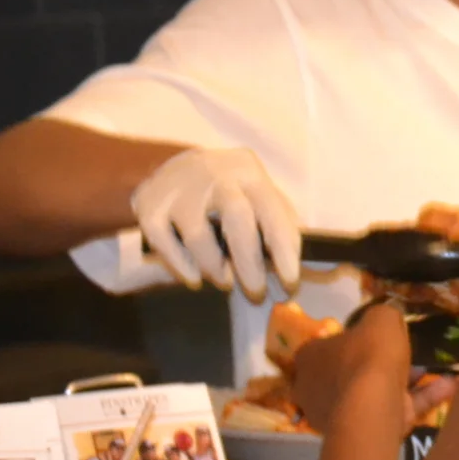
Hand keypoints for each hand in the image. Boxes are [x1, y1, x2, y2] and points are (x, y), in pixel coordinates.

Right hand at [129, 147, 300, 297]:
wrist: (175, 166)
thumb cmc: (231, 192)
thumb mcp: (260, 197)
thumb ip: (282, 227)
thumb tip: (309, 268)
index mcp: (250, 173)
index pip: (273, 212)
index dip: (284, 251)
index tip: (290, 283)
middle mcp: (215, 175)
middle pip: (236, 219)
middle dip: (249, 264)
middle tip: (256, 293)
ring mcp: (178, 188)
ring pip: (198, 235)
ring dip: (215, 268)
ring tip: (226, 282)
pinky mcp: (149, 204)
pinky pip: (164, 243)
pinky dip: (182, 266)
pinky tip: (195, 278)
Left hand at [289, 304, 457, 435]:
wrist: (373, 405)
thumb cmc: (368, 356)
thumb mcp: (380, 320)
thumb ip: (384, 314)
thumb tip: (389, 313)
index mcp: (309, 358)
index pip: (325, 346)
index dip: (352, 340)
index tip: (375, 337)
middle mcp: (314, 388)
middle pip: (350, 371)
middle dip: (379, 364)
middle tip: (406, 355)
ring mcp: (339, 414)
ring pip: (374, 393)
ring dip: (406, 382)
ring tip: (433, 370)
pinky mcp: (364, 432)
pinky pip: (395, 409)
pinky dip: (421, 398)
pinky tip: (449, 385)